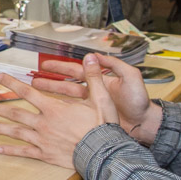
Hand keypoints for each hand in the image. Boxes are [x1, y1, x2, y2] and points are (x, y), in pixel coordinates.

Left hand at [0, 54, 119, 168]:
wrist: (103, 154)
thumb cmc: (102, 126)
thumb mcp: (100, 98)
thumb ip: (93, 77)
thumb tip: (91, 57)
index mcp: (53, 108)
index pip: (28, 92)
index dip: (12, 83)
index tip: (0, 77)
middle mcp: (43, 123)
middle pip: (16, 113)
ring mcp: (42, 140)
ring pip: (16, 132)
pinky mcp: (46, 154)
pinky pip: (25, 152)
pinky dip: (11, 150)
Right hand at [29, 54, 161, 144]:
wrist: (146, 124)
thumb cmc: (140, 101)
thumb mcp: (130, 77)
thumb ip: (114, 64)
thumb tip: (96, 55)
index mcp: (101, 81)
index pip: (76, 72)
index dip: (60, 68)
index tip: (46, 65)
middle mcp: (94, 93)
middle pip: (66, 85)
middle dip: (50, 82)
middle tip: (34, 79)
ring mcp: (92, 107)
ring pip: (67, 100)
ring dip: (52, 96)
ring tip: (37, 94)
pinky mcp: (92, 119)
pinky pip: (73, 115)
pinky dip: (61, 112)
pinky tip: (49, 114)